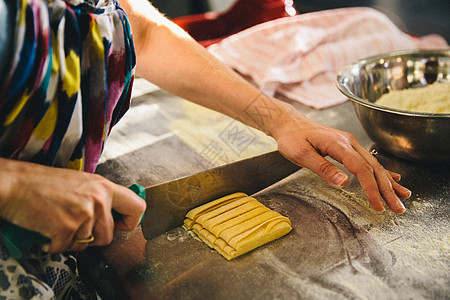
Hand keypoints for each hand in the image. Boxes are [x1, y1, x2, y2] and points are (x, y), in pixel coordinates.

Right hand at [0, 159, 145, 252]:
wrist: (16, 184)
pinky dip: (55, 244)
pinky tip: (47, 229)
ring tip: (59, 223)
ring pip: (89, 244)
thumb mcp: (81, 182)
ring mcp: (84, 213)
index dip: (131, 221)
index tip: (120, 225)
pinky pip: (67, 248)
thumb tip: (113, 213)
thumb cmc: (43, 183)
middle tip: (75, 226)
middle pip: (109, 235)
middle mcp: (98, 198)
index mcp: (104, 186)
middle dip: (92, 237)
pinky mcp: (68, 227)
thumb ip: (99, 196)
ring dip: (72, 240)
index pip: (137, 207)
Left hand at [269, 104, 410, 213]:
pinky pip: (368, 160)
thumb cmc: (291, 138)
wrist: (289, 123)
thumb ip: (322, 168)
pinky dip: (382, 171)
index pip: (361, 169)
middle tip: (398, 208)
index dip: (371, 189)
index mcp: (338, 144)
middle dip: (387, 189)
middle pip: (373, 167)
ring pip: (374, 164)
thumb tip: (344, 182)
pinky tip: (392, 179)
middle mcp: (348, 142)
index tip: (377, 205)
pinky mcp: (347, 146)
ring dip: (388, 182)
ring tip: (403, 196)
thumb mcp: (301, 155)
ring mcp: (349, 143)